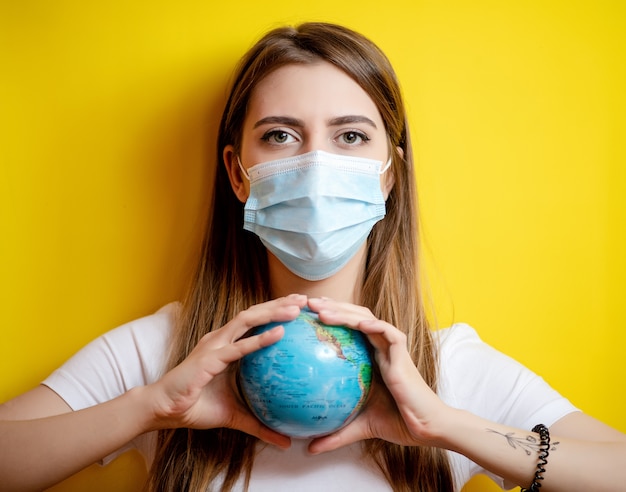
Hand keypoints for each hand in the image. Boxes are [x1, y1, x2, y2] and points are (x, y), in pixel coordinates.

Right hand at [145, 294, 307, 447]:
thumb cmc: (196, 407)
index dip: (277, 312)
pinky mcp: (209, 359)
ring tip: (295, 308)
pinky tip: (279, 333)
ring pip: (247, 320)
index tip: (301, 308)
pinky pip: (238, 348)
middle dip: (280, 304)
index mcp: (227, 345)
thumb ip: (261, 426)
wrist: (163, 410)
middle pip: (255, 314)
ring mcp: (214, 346)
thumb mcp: (237, 416)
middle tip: (304, 300)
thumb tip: (285, 443)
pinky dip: (259, 339)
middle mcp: (221, 339)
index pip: (256, 322)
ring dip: (272, 312)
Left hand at [306, 297, 451, 453]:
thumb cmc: (396, 422)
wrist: (424, 428)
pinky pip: (388, 333)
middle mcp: (379, 348)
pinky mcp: (403, 354)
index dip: (328, 318)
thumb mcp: (358, 427)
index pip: (347, 329)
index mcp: (370, 357)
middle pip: (354, 317)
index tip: (305, 315)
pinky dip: (374, 326)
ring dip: (345, 312)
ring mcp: (392, 348)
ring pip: (367, 319)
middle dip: (331, 307)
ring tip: (321, 310)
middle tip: (306, 303)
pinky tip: (358, 325)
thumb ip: (335, 435)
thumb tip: (308, 450)